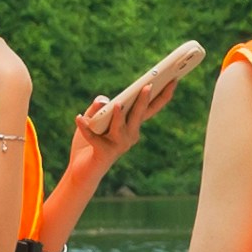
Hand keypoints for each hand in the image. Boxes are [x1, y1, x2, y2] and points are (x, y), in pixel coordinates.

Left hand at [68, 60, 191, 176]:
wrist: (82, 171)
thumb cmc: (89, 144)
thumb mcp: (93, 119)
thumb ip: (98, 107)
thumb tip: (103, 100)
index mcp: (132, 126)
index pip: (150, 108)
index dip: (163, 95)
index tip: (173, 79)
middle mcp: (130, 136)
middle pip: (139, 114)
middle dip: (144, 100)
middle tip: (148, 86)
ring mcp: (119, 145)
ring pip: (120, 126)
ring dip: (119, 116)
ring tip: (117, 104)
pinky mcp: (104, 152)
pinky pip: (94, 137)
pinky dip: (86, 128)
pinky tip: (78, 118)